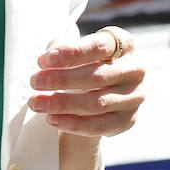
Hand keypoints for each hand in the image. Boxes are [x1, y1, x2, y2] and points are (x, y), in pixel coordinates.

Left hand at [29, 26, 144, 136]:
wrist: (96, 89)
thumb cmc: (82, 62)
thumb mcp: (72, 49)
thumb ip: (60, 49)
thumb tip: (47, 62)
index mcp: (124, 44)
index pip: (99, 46)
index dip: (72, 52)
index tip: (45, 59)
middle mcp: (134, 70)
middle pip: (97, 76)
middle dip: (61, 80)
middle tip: (35, 82)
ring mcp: (134, 96)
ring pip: (97, 103)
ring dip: (62, 104)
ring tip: (36, 102)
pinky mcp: (127, 120)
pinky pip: (99, 126)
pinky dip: (73, 123)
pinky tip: (51, 118)